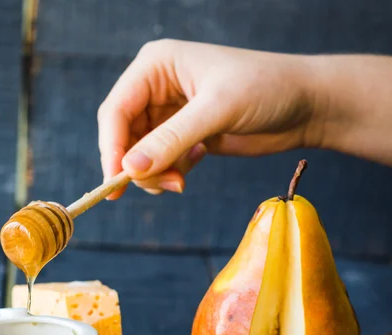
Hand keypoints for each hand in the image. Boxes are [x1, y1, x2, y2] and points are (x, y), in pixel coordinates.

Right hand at [98, 40, 324, 197]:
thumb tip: (130, 169)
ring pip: (142, 154)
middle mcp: (158, 88)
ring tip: (181, 182)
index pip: (116, 111)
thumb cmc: (266, 89)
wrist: (305, 104)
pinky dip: (171, 173)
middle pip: (125, 137)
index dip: (111, 148)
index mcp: (156, 66)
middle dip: (138, 166)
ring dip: (156, 174)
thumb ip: (172, 139)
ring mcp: (171, 114)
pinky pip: (162, 161)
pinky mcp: (186, 135)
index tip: (116, 182)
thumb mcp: (217, 110)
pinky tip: (195, 164)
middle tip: (165, 186)